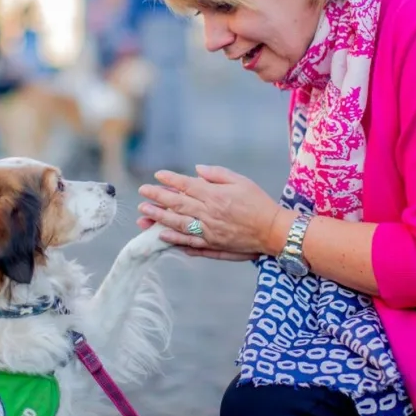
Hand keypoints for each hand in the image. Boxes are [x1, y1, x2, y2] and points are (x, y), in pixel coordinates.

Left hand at [137, 165, 282, 256]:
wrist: (273, 231)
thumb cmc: (259, 203)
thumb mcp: (241, 181)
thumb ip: (217, 174)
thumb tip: (197, 170)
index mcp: (215, 195)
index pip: (187, 185)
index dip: (170, 180)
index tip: (157, 175)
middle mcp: (209, 213)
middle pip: (178, 203)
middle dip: (157, 197)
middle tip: (142, 192)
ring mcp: (209, 231)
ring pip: (178, 224)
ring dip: (158, 218)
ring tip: (143, 213)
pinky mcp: (212, 245)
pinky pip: (189, 243)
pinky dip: (173, 240)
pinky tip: (161, 236)